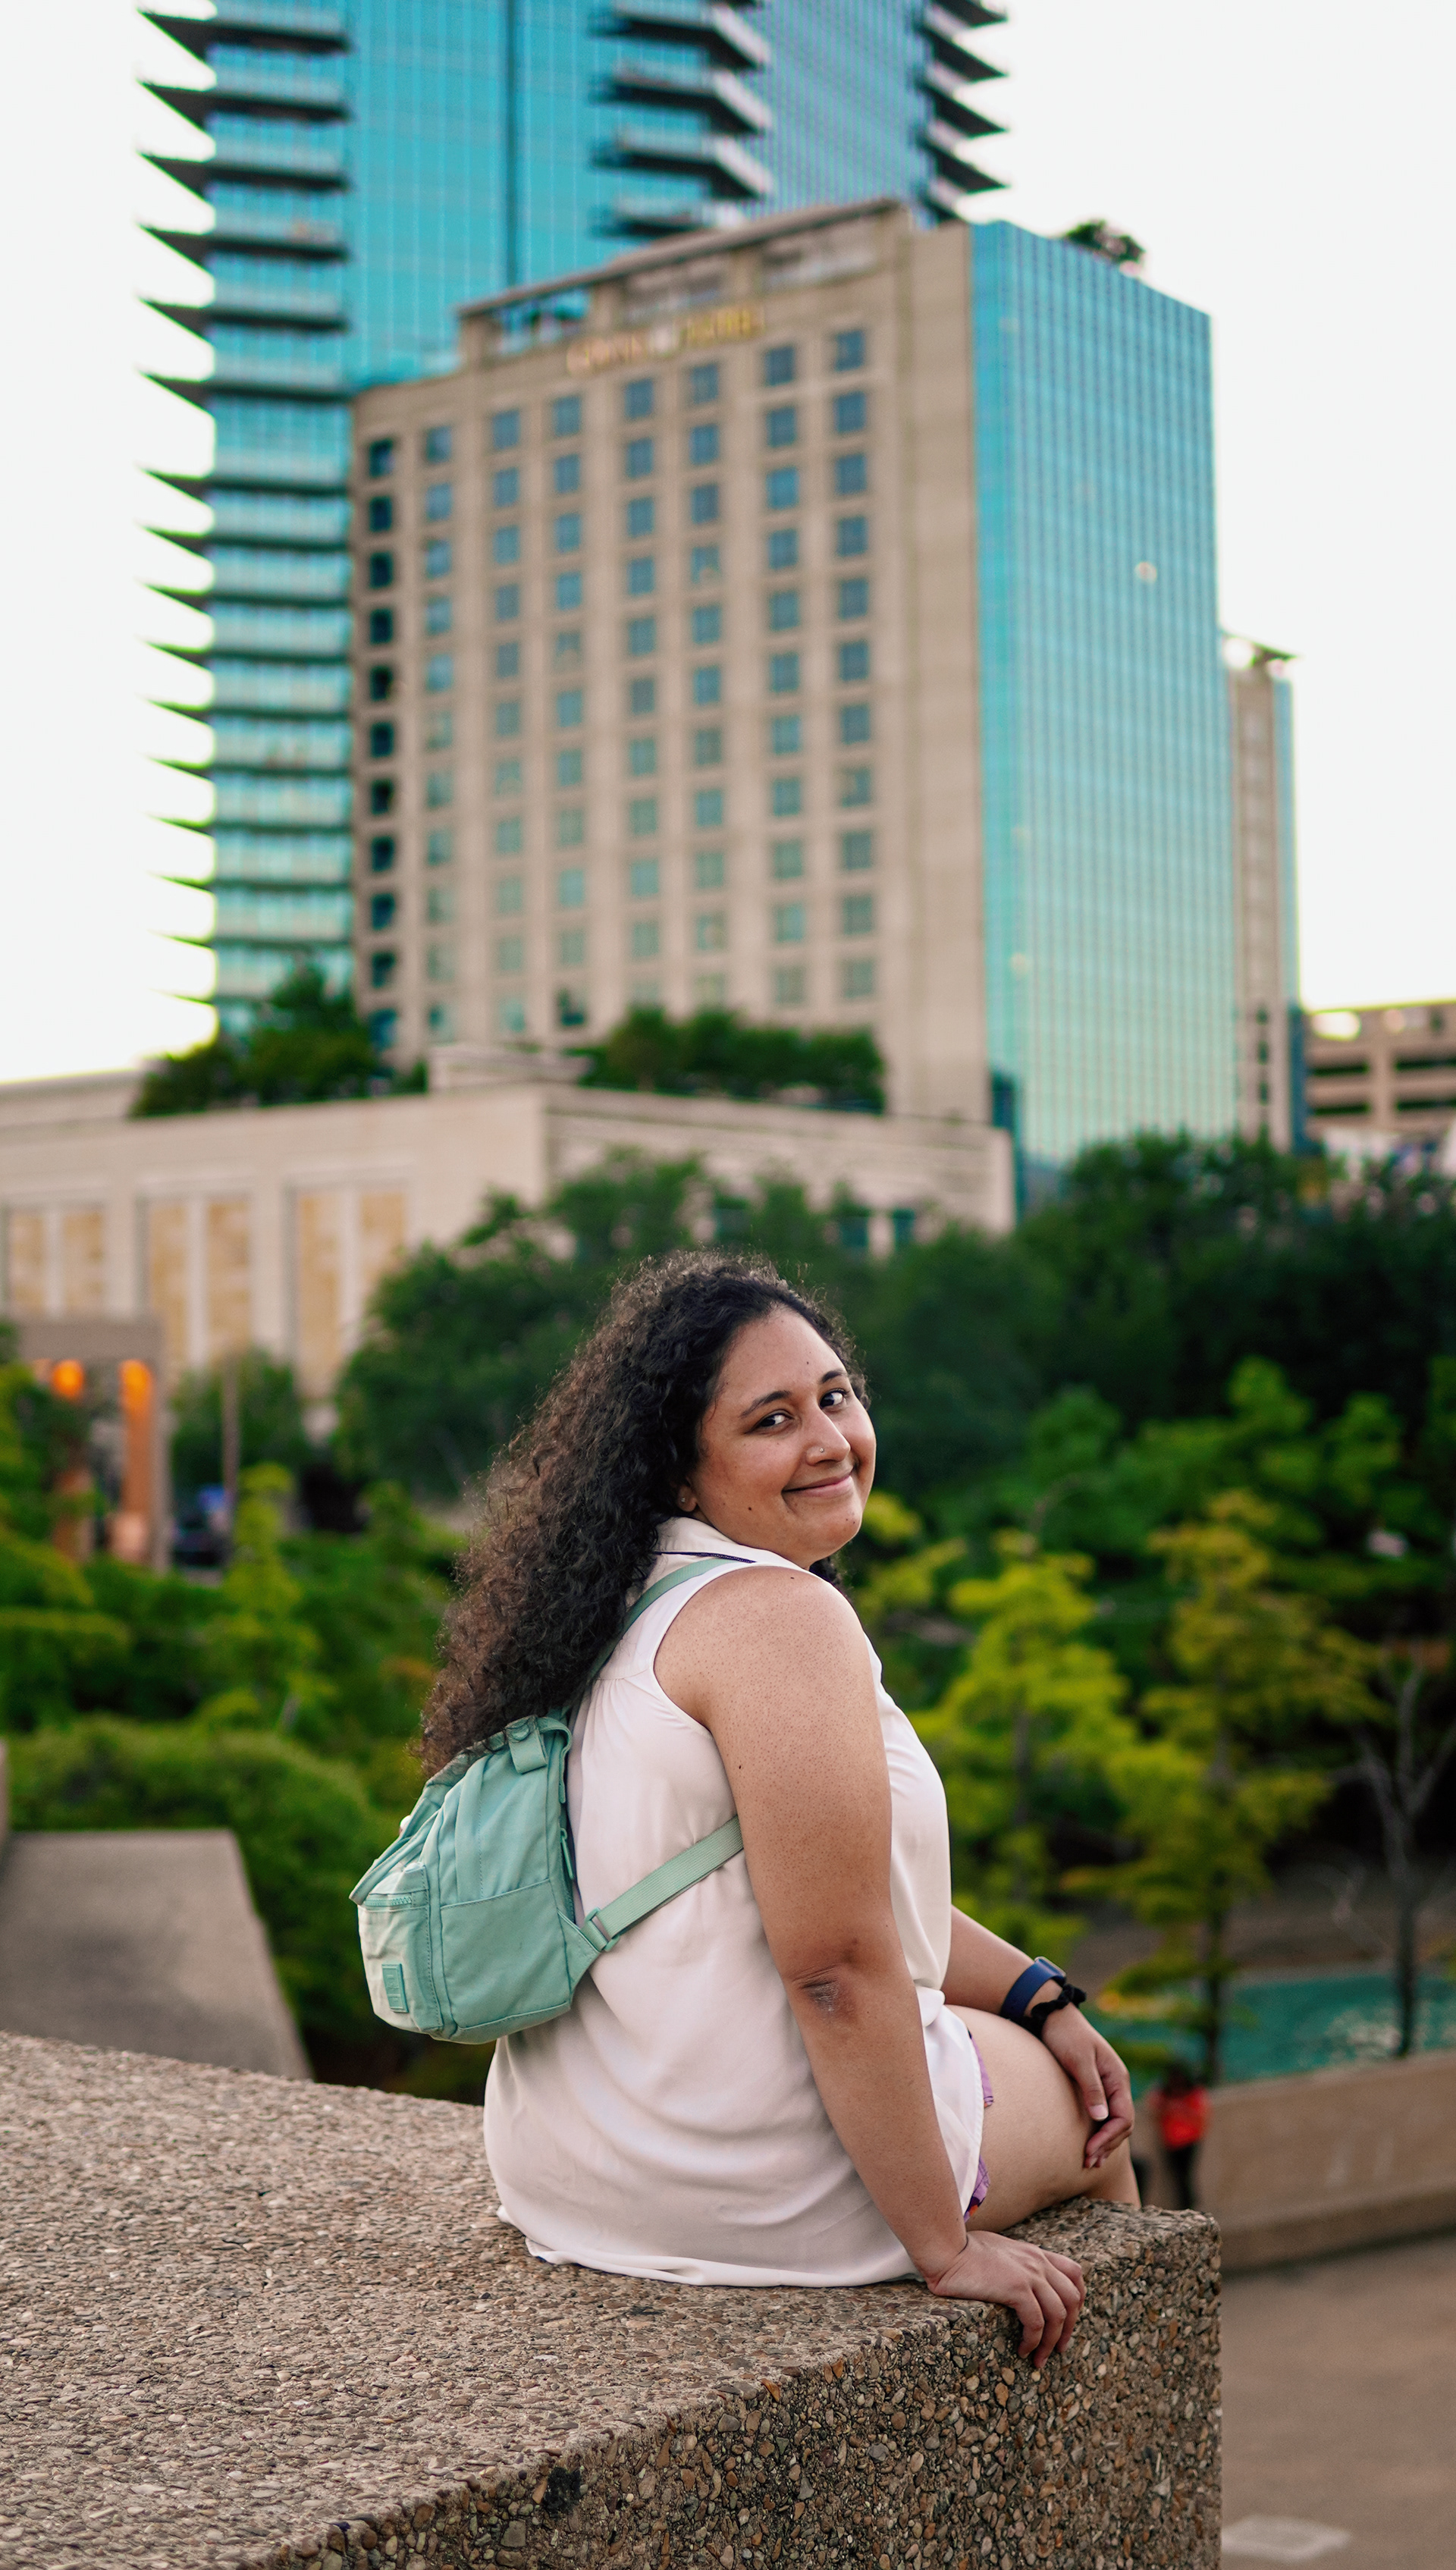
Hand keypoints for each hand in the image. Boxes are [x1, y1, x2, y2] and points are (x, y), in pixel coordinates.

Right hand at [923, 2229, 1084, 2365]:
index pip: (1074, 2273)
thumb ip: (1015, 2263)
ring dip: (1052, 2342)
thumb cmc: (963, 2250)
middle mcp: (1038, 2262)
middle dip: (1069, 2328)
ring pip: (1058, 2315)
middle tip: (1058, 2349)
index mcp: (1035, 2253)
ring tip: (1039, 2359)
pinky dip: (1033, 2341)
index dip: (1078, 2299)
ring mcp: (1030, 2274)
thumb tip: (1015, 2282)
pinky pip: (1036, 2322)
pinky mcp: (1016, 2288)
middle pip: (1072, 2297)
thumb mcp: (999, 2251)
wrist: (947, 2247)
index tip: (1068, 2321)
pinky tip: (1022, 2349)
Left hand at [1037, 2007, 1133, 2168]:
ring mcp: (1107, 2087)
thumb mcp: (1079, 2060)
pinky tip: (1089, 2145)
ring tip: (1090, 2161)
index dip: (1109, 2137)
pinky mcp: (1094, 2088)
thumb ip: (1092, 2088)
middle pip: (1122, 2124)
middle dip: (1107, 2144)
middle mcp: (1116, 2084)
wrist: (1053, 2017)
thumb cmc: (1066, 2035)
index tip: (1090, 2150)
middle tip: (1088, 2161)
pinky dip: (1099, 2133)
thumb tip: (1103, 2118)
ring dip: (1104, 2142)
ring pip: (1114, 2122)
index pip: (1124, 2117)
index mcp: (1117, 2078)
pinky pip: (1104, 2116)